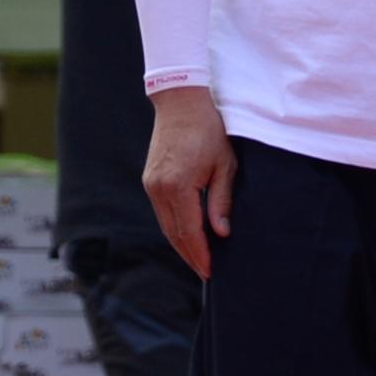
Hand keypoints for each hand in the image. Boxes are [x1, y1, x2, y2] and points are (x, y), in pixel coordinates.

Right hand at [143, 87, 234, 278]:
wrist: (181, 102)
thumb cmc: (209, 130)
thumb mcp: (225, 165)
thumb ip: (221, 201)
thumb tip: (222, 234)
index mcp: (178, 186)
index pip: (189, 231)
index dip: (200, 255)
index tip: (211, 272)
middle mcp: (159, 189)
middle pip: (174, 234)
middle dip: (191, 256)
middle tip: (206, 274)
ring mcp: (151, 184)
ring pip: (166, 225)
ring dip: (182, 244)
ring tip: (199, 260)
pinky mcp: (150, 180)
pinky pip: (162, 212)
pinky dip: (174, 228)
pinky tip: (188, 235)